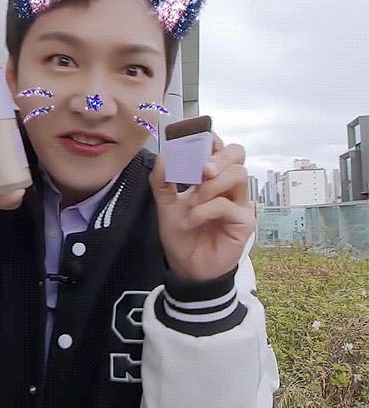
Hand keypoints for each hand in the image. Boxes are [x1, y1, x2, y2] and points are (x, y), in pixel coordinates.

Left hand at [149, 132, 255, 279]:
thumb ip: (163, 181)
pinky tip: (190, 221)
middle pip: (237, 154)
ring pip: (237, 175)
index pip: (220, 148)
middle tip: (201, 170)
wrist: (186, 266)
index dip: (211, 141)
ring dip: (209, 187)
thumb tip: (163, 156)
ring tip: (191, 204)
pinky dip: (204, 210)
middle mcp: (229, 186)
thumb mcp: (166, 205)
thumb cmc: (181, 234)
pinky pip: (227, 205)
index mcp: (212, 177)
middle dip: (218, 157)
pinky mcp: (244, 222)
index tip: (195, 142)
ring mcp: (240, 203)